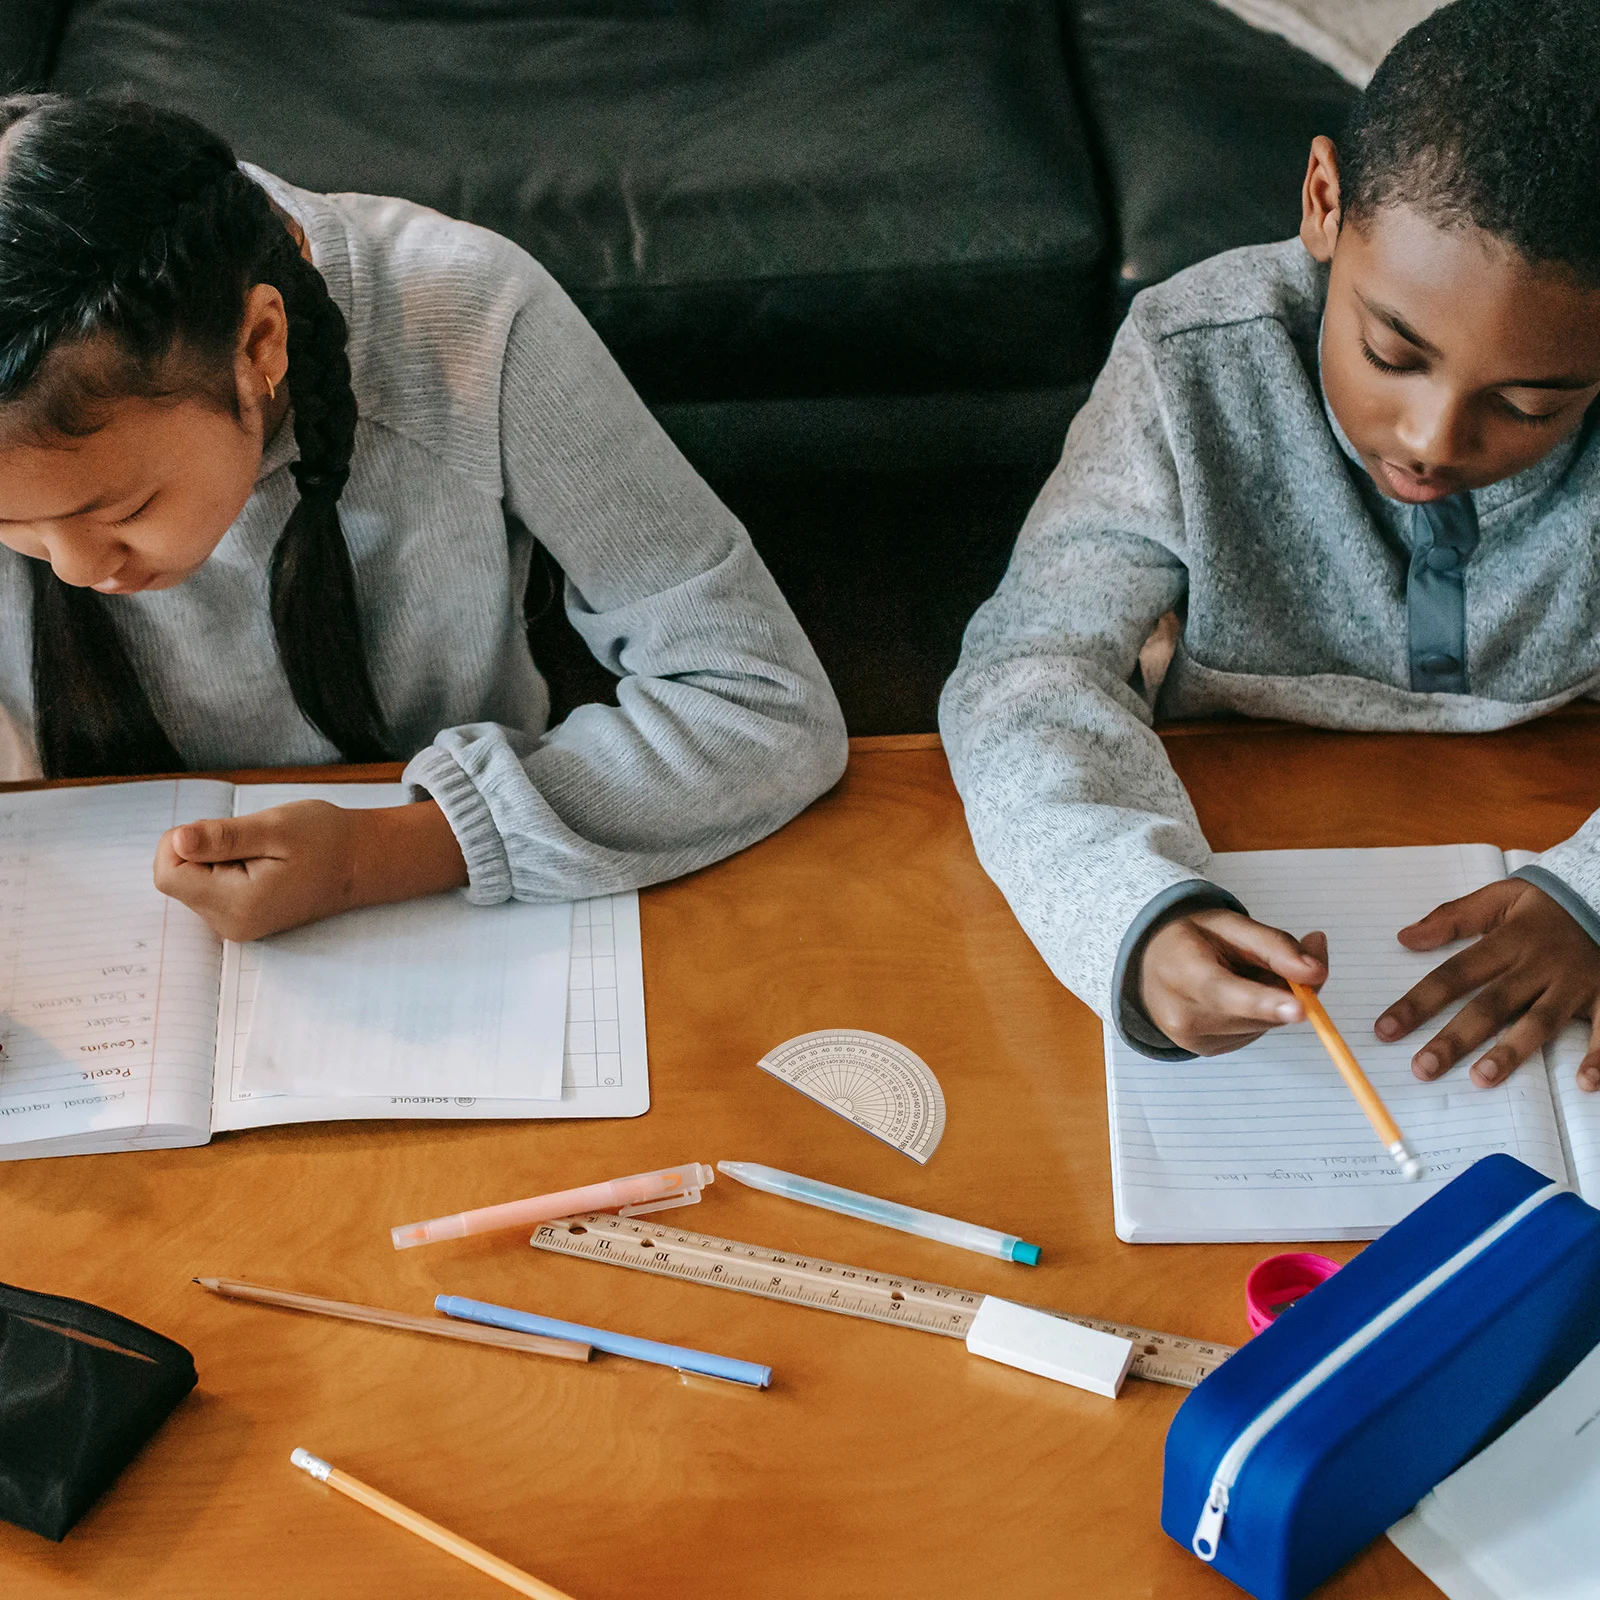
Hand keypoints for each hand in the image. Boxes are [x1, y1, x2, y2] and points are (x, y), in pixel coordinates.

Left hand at [153, 799, 468, 941]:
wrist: (361, 863)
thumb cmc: (325, 840)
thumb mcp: (275, 828)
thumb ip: (223, 837)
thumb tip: (177, 841)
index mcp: (237, 903)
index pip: (168, 874)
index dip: (182, 843)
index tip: (222, 832)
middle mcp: (231, 924)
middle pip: (177, 879)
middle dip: (201, 850)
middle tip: (250, 841)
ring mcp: (235, 926)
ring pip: (191, 884)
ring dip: (214, 859)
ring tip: (260, 853)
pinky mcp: (240, 920)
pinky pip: (208, 890)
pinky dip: (224, 869)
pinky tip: (260, 865)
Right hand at [1139, 909, 1327, 1054]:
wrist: (1147, 963)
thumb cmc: (1191, 937)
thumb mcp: (1230, 925)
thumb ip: (1275, 946)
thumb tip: (1317, 973)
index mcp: (1181, 972)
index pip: (1227, 992)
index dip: (1266, 1002)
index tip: (1301, 1010)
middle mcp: (1182, 1014)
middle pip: (1256, 1012)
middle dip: (1283, 990)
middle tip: (1281, 959)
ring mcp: (1192, 1039)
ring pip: (1261, 1025)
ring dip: (1270, 1002)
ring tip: (1241, 976)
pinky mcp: (1205, 1050)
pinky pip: (1253, 1033)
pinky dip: (1257, 1015)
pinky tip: (1235, 995)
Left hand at [1375, 879, 1599, 1091]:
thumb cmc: (1548, 904)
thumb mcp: (1500, 898)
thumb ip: (1453, 918)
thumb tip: (1405, 938)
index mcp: (1508, 941)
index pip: (1454, 975)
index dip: (1418, 1003)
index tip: (1385, 1030)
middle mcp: (1538, 965)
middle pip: (1490, 1006)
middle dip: (1455, 1039)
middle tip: (1423, 1068)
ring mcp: (1573, 983)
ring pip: (1539, 1022)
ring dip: (1511, 1052)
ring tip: (1481, 1079)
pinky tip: (1585, 1084)